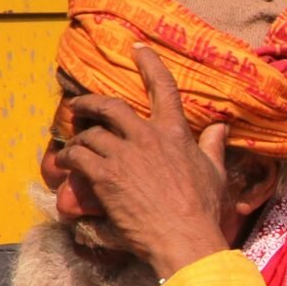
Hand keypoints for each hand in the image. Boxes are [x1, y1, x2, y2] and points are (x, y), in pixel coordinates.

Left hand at [57, 47, 236, 278]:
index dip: (149, 64)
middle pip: (110, 106)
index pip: (163, 89)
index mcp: (175, 134)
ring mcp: (123, 155)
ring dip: (78, 137)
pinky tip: (67, 164)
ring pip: (90, 134)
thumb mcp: (215, 173)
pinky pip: (78, 156)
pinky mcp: (104, 175)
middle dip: (90, 102)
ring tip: (72, 145)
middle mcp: (147, 137)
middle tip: (79, 105)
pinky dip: (69, 157)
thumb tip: (219, 128)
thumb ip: (213, 147)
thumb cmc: (204, 209)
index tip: (137, 48)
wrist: (184, 237)